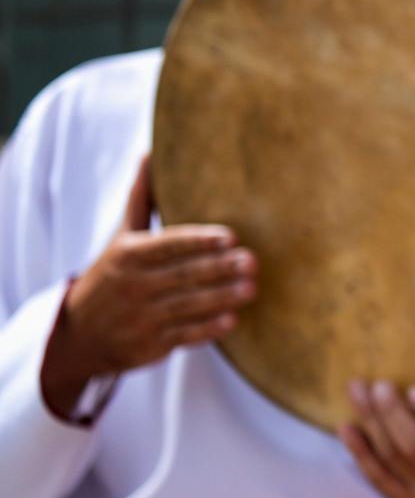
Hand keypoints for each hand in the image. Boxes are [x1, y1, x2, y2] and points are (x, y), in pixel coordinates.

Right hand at [41, 155, 255, 416]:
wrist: (77, 333)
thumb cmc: (112, 274)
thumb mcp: (121, 237)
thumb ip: (141, 198)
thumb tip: (150, 152)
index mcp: (129, 254)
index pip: (169, 245)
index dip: (199, 241)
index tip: (231, 236)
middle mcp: (133, 286)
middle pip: (182, 275)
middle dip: (219, 268)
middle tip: (253, 260)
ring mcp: (141, 317)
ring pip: (187, 305)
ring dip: (221, 297)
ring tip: (252, 287)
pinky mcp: (149, 345)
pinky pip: (182, 335)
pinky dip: (206, 329)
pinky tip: (232, 320)